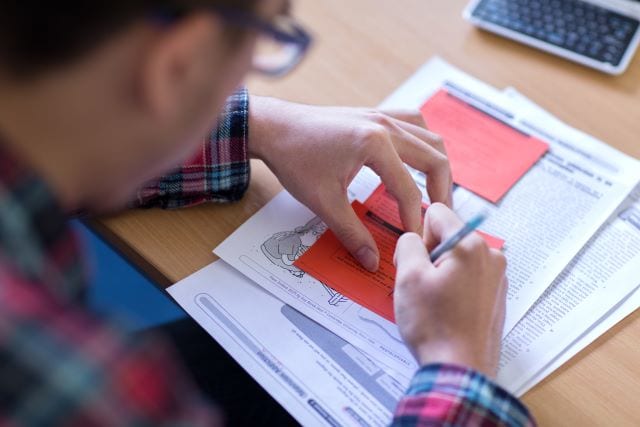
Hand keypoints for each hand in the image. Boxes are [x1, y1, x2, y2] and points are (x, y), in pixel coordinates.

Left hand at [249, 96, 452, 271]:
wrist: (273, 127)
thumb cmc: (294, 160)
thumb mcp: (323, 201)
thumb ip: (352, 233)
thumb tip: (371, 261)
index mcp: (375, 144)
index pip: (408, 190)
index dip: (414, 219)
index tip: (414, 241)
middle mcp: (385, 126)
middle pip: (434, 158)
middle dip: (441, 192)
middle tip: (440, 219)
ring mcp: (382, 116)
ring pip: (429, 137)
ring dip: (437, 165)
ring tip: (436, 194)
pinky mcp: (375, 115)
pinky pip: (413, 123)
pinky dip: (422, 142)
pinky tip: (416, 161)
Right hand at [393, 204, 506, 376]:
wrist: (460, 370)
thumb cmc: (434, 326)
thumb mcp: (408, 278)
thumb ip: (407, 244)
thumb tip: (412, 239)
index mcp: (471, 246)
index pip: (437, 213)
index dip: (419, 235)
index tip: (416, 264)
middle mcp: (491, 256)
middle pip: (449, 236)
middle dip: (430, 255)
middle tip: (422, 287)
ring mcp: (497, 278)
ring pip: (457, 258)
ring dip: (440, 273)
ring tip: (434, 303)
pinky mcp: (497, 297)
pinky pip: (468, 278)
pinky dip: (453, 288)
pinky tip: (446, 312)